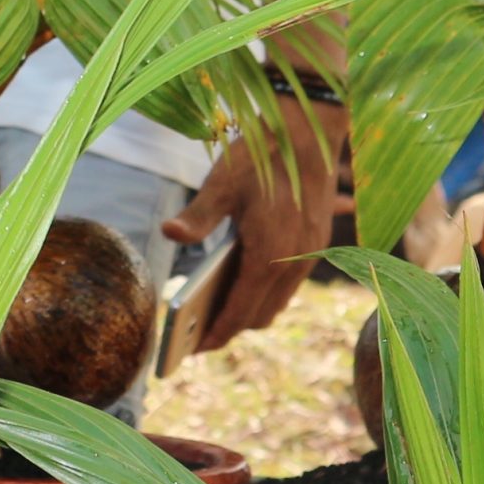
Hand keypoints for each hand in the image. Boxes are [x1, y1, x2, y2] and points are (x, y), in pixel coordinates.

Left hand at [162, 97, 342, 350]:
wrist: (311, 132)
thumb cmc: (260, 156)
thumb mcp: (221, 183)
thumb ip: (196, 216)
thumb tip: (168, 233)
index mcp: (268, 255)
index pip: (239, 312)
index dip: (216, 334)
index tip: (193, 351)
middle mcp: (293, 263)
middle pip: (259, 315)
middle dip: (229, 328)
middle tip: (197, 336)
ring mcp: (309, 256)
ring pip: (277, 302)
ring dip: (249, 311)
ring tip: (214, 315)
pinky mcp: (316, 245)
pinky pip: (287, 284)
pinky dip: (264, 292)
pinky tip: (240, 284)